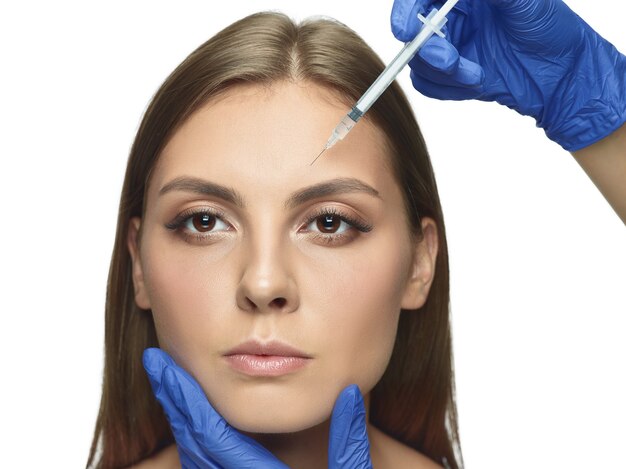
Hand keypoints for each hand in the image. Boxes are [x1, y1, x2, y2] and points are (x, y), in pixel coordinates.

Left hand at [143, 348, 372, 467]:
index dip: (189, 398)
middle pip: (194, 445)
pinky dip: (192, 444)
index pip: (215, 436)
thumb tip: (350, 394)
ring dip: (179, 420)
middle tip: (155, 362)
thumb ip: (351, 442)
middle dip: (173, 400)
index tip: (167, 366)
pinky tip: (191, 422)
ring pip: (193, 461)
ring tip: (169, 384)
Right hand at [391, 0, 625, 150]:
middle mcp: (455, 19)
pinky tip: (477, 85)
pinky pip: (429, 85)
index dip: (407, 11)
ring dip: (444, 74)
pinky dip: (449, 89)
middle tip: (450, 60)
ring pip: (420, 62)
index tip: (405, 30)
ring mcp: (453, 47)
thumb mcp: (523, 3)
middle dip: (429, 51)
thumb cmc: (552, 30)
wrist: (563, 75)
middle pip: (415, 32)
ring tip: (476, 75)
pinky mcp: (454, 75)